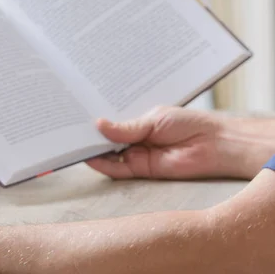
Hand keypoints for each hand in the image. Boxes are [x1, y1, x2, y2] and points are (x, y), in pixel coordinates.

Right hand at [86, 106, 230, 179]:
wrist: (214, 145)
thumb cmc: (189, 125)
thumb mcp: (153, 120)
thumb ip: (126, 128)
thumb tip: (98, 125)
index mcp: (138, 121)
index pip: (111, 122)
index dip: (95, 121)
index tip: (76, 116)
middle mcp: (135, 138)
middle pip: (107, 139)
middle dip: (90, 136)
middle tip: (70, 131)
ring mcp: (137, 154)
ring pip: (109, 154)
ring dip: (93, 151)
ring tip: (75, 144)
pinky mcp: (141, 169)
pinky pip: (117, 169)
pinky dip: (103, 165)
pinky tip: (90, 158)